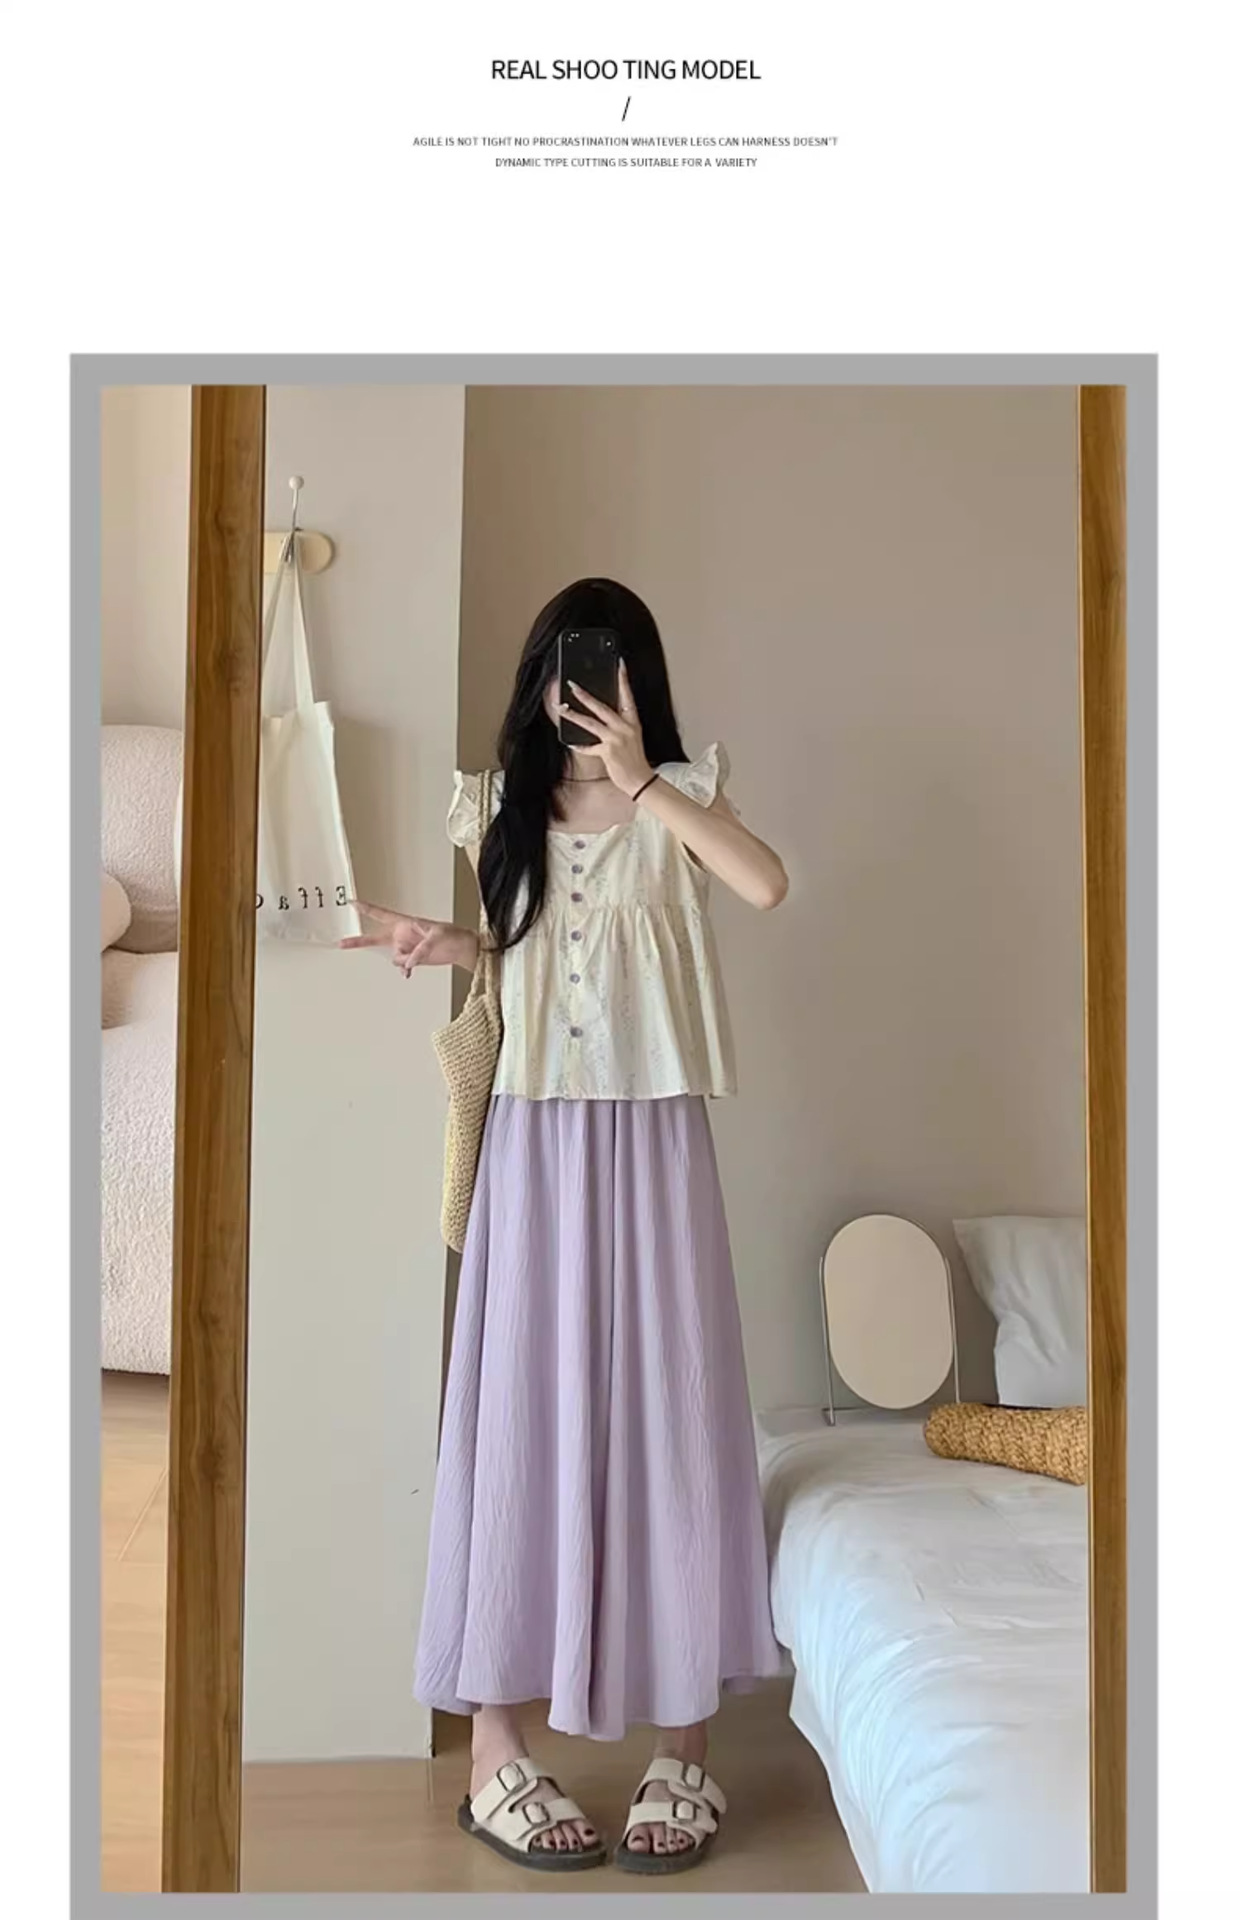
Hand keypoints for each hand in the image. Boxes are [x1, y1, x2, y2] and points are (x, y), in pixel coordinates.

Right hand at [340, 903, 476, 976]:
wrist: (461, 948)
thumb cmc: (453, 934)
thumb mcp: (438, 936)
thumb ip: (421, 950)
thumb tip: (408, 963)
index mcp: (406, 923)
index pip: (381, 914)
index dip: (366, 909)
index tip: (352, 903)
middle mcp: (403, 935)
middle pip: (375, 938)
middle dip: (359, 941)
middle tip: (341, 942)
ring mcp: (407, 947)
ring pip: (394, 957)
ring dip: (403, 960)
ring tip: (421, 955)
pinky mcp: (412, 959)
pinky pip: (401, 966)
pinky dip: (404, 970)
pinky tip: (409, 972)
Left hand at [559, 659, 653, 798]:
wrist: (640, 780)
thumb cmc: (635, 758)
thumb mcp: (632, 736)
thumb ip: (619, 724)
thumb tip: (601, 714)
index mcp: (633, 721)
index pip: (628, 695)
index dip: (623, 679)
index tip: (619, 664)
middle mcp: (625, 727)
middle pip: (602, 707)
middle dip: (585, 695)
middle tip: (572, 685)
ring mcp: (616, 739)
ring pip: (591, 723)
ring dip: (574, 715)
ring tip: (561, 708)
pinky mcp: (608, 752)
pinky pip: (589, 747)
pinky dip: (580, 746)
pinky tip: (571, 744)